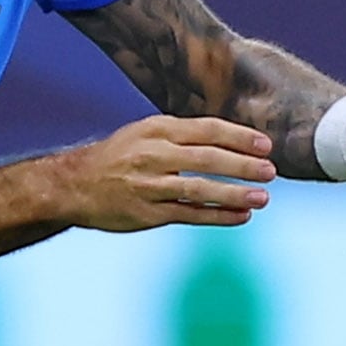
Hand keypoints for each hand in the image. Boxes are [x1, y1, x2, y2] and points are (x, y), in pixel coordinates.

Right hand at [53, 115, 272, 232]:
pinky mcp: (146, 213)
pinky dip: (217, 215)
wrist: (74, 184)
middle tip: (271, 171)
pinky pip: (188, 213)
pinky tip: (241, 216)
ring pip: (199, 189)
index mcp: (156, 129)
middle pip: (206, 158)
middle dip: (242, 165)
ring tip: (263, 198)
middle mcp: (152, 155)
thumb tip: (234, 139)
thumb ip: (183, 134)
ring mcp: (148, 185)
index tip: (266, 145)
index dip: (239, 137)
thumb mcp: (146, 133)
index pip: (206, 129)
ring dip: (235, 194)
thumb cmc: (120, 156)